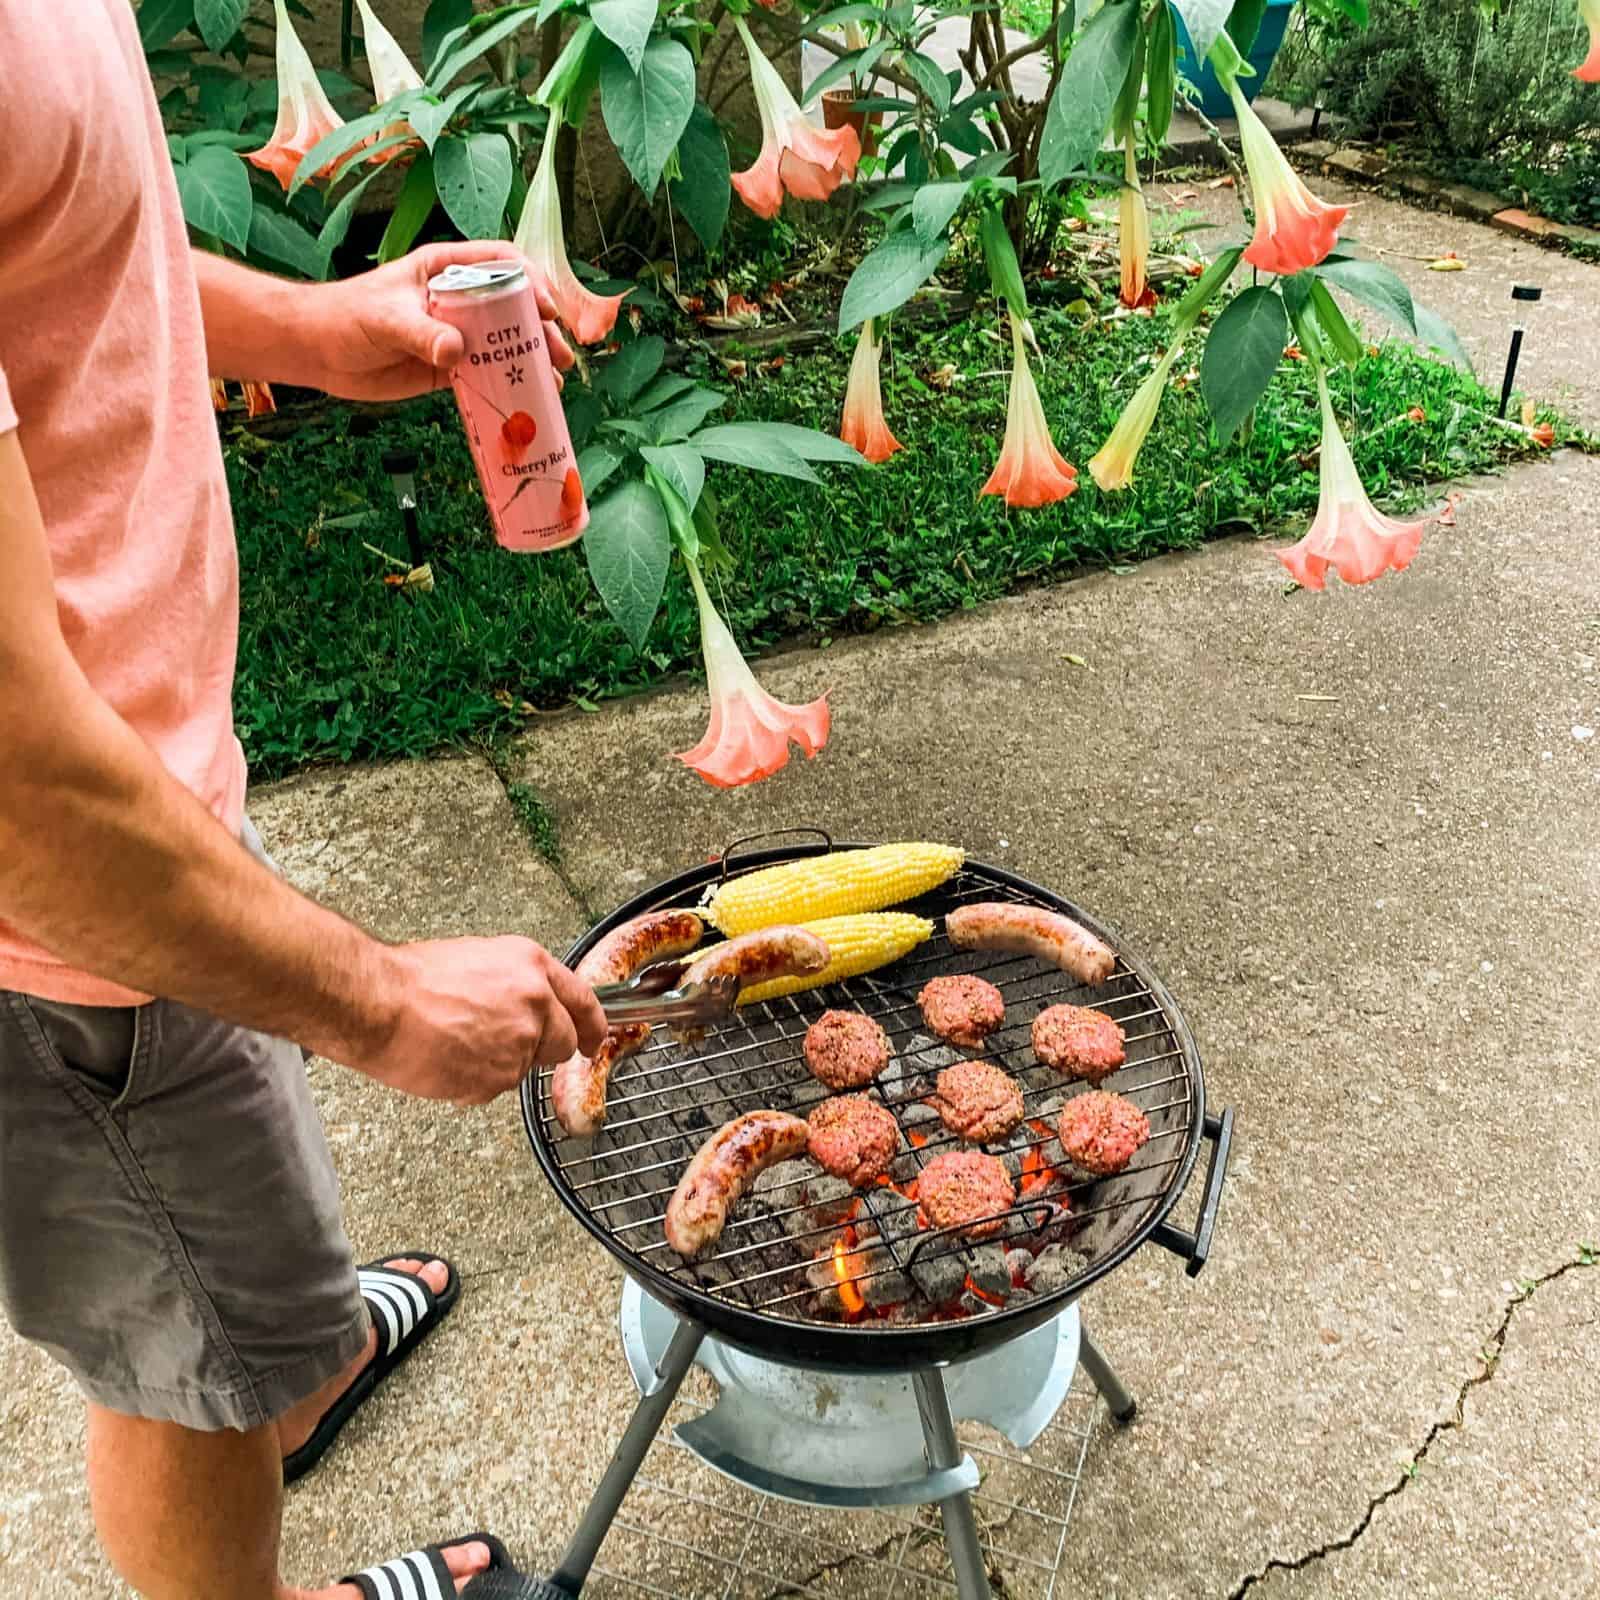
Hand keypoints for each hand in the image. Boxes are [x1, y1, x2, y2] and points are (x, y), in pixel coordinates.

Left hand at [298, 241, 574, 402]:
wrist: (317, 351)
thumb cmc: (345, 316)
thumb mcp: (385, 319)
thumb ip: (422, 333)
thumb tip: (456, 352)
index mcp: (445, 270)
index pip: (500, 263)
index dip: (529, 280)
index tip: (544, 308)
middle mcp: (458, 300)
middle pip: (514, 307)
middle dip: (542, 330)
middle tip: (560, 355)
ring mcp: (457, 335)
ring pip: (507, 344)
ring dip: (534, 361)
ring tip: (556, 382)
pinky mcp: (450, 368)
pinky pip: (489, 376)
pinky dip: (511, 387)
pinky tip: (529, 401)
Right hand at [351, 935, 606, 1103]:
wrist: (381, 1004)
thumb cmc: (413, 979)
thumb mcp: (478, 959)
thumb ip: (514, 982)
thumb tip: (522, 1002)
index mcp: (532, 965)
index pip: (582, 1000)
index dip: (591, 1025)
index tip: (592, 1039)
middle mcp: (536, 1003)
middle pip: (561, 1042)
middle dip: (540, 1049)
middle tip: (502, 1045)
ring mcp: (521, 1043)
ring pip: (524, 1068)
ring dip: (498, 1064)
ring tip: (457, 1044)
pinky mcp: (500, 1077)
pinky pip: (495, 1088)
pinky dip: (475, 1082)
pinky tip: (448, 1061)